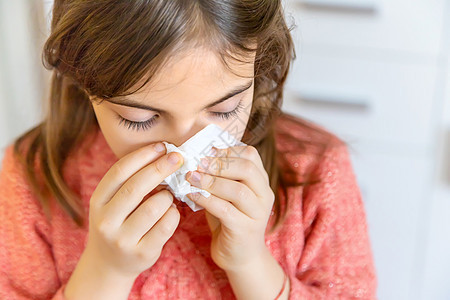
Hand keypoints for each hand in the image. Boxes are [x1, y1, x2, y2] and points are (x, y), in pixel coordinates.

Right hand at [82, 142, 183, 277]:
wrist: (108, 266)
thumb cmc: (116, 224)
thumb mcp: (111, 203)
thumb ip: (129, 182)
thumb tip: (162, 154)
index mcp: (97, 201)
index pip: (119, 172)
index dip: (142, 156)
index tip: (161, 146)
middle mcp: (106, 220)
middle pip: (136, 187)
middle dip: (160, 168)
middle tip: (177, 157)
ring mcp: (123, 239)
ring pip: (155, 206)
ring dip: (168, 195)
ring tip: (168, 195)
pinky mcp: (142, 252)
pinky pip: (166, 225)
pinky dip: (174, 213)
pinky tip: (171, 211)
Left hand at [186, 145, 274, 271]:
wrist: (240, 256)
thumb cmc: (230, 219)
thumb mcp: (228, 193)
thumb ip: (220, 176)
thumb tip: (196, 155)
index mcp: (261, 182)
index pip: (251, 155)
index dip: (227, 150)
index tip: (206, 151)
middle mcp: (264, 195)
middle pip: (247, 169)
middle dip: (219, 163)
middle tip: (197, 162)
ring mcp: (257, 214)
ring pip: (237, 190)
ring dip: (211, 181)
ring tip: (190, 177)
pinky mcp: (245, 230)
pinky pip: (225, 210)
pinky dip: (206, 200)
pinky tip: (191, 195)